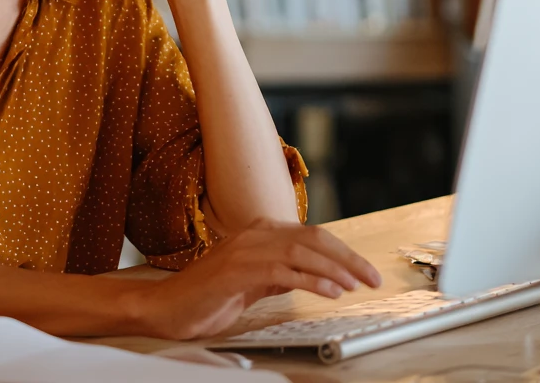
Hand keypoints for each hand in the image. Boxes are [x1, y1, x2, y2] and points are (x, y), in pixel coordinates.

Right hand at [128, 220, 382, 340]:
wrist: (167, 306)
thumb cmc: (207, 296)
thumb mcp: (252, 282)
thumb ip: (278, 273)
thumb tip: (313, 275)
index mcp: (258, 233)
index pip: (310, 235)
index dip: (342, 251)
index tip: (364, 271)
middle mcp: (254, 234)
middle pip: (312, 238)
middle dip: (347, 257)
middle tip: (372, 277)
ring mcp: (245, 249)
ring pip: (301, 251)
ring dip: (335, 269)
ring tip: (356, 284)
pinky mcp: (238, 270)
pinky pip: (283, 271)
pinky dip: (311, 280)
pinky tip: (330, 291)